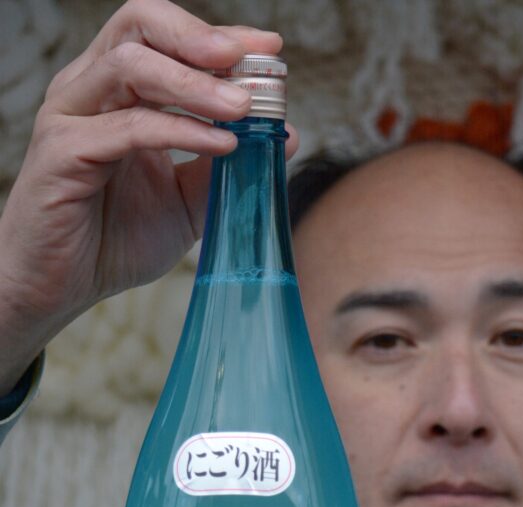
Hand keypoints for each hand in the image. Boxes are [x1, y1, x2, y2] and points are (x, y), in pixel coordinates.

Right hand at [0, 0, 297, 392]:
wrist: (60, 289)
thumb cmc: (113, 241)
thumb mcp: (187, 203)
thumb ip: (226, 168)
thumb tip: (286, 137)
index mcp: (116, 90)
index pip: (165, 36)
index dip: (217, 35)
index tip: (270, 51)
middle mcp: (88, 88)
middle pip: (140, 25)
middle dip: (200, 39)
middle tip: (250, 62)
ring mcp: (71, 115)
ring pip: (132, 66)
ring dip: (195, 84)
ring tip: (243, 107)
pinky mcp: (64, 152)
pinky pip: (129, 126)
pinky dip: (180, 130)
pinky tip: (222, 146)